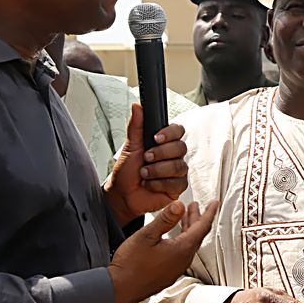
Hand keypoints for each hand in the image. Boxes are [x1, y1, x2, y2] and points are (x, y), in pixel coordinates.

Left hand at [104, 104, 188, 225]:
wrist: (122, 195)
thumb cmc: (126, 172)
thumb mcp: (130, 147)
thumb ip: (136, 127)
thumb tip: (137, 107)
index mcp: (163, 143)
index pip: (178, 131)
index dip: (170, 133)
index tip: (156, 138)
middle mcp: (172, 156)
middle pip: (180, 147)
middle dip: (161, 154)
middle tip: (146, 158)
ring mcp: (176, 172)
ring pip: (179, 166)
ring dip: (158, 170)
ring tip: (144, 173)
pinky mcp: (177, 187)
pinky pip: (177, 182)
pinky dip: (159, 184)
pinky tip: (150, 184)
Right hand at [108, 199, 217, 302]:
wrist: (119, 289)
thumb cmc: (130, 265)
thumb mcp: (147, 235)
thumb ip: (165, 219)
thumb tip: (179, 205)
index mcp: (182, 249)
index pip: (202, 227)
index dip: (208, 213)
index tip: (214, 204)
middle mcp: (183, 260)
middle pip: (196, 235)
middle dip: (197, 218)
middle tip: (196, 207)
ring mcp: (176, 268)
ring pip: (188, 244)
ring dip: (188, 228)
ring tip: (184, 216)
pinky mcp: (168, 274)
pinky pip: (181, 253)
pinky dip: (181, 239)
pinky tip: (172, 236)